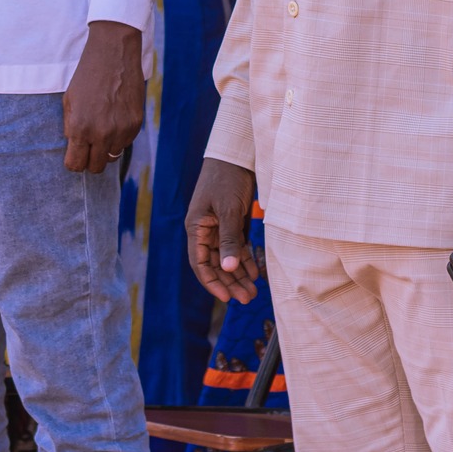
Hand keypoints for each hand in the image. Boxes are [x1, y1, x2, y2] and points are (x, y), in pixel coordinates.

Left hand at [63, 20, 143, 172]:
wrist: (113, 54)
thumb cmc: (87, 75)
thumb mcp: (69, 101)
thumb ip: (70, 127)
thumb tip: (75, 146)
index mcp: (79, 128)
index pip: (75, 165)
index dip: (74, 161)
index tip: (75, 154)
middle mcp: (101, 134)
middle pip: (95, 167)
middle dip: (90, 159)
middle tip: (89, 146)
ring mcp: (121, 130)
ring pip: (112, 156)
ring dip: (106, 148)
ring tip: (103, 127)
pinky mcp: (136, 124)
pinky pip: (126, 142)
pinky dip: (120, 136)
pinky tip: (115, 118)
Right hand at [186, 157, 259, 303]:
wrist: (237, 153)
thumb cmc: (227, 179)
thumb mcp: (229, 210)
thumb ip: (229, 239)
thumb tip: (229, 268)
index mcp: (196, 227)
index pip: (200, 263)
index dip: (212, 282)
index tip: (227, 298)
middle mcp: (206, 229)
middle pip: (215, 263)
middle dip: (230, 282)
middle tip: (247, 298)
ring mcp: (219, 226)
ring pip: (228, 257)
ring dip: (239, 274)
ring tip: (254, 291)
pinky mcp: (233, 221)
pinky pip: (237, 246)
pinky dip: (245, 259)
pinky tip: (256, 272)